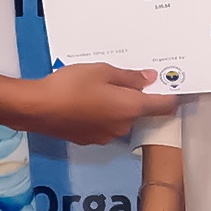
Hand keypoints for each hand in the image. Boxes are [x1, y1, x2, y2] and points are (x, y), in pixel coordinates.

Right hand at [22, 65, 173, 144]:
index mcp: (130, 109)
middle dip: (135, 97)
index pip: (163, 107)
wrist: (37, 108)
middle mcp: (122, 127)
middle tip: (123, 77)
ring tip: (97, 87)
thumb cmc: (71, 85)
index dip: (172, 97)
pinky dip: (101, 114)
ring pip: (120, 118)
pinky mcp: (89, 140)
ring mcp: (105, 136)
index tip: (174, 86)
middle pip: (139, 112)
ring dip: (116, 106)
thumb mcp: (102, 71)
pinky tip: (85, 101)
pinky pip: (104, 124)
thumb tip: (150, 78)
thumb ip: (129, 77)